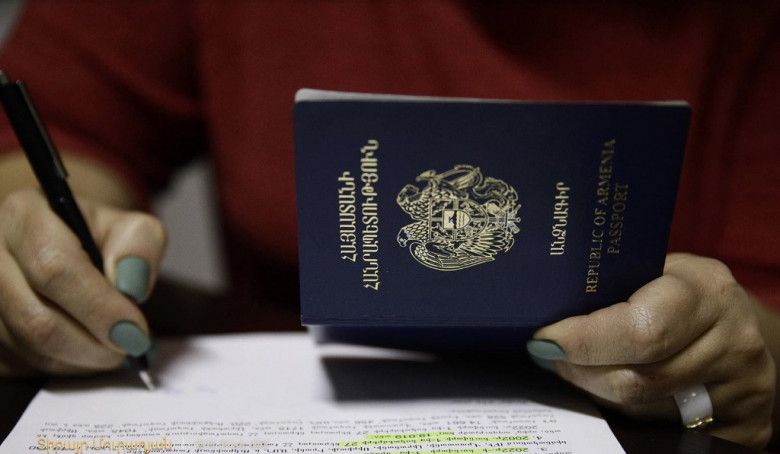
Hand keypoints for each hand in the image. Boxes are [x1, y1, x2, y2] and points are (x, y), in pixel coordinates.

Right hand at [0, 189, 165, 374]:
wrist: (60, 244)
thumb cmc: (98, 237)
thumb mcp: (131, 227)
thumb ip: (141, 248)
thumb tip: (131, 289)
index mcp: (24, 216)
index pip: (55, 269)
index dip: (100, 307)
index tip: (136, 332)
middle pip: (37, 320)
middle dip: (94, 345)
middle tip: (131, 348)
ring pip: (29, 349)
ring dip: (82, 360)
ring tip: (113, 347)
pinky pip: (21, 366)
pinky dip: (64, 367)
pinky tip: (86, 352)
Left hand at [528, 252, 774, 448]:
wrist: (740, 326)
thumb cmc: (683, 293)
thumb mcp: (658, 270)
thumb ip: (612, 288)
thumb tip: (543, 310)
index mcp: (707, 291)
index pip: (641, 329)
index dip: (584, 340)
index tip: (544, 339)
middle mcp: (733, 341)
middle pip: (637, 380)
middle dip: (581, 371)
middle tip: (551, 357)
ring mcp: (744, 388)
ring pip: (643, 411)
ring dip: (598, 391)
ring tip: (580, 367)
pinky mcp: (747, 426)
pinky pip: (664, 432)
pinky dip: (628, 415)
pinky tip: (613, 390)